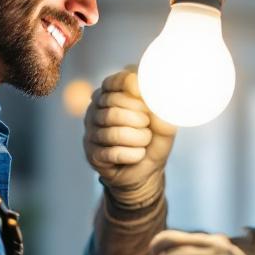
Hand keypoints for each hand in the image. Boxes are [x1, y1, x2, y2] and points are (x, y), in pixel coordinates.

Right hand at [83, 70, 175, 207]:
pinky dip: (133, 155)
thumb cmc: (152, 142)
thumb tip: (157, 102)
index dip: (130, 87)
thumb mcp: (163, 124)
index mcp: (110, 95)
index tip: (145, 97)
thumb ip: (162, 111)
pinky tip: (138, 154)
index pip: (113, 82)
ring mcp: (91, 133)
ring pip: (114, 132)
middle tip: (148, 125)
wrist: (145, 172)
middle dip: (138, 117)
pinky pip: (113, 152)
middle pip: (113, 106)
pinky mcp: (93, 154)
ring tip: (145, 141)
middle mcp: (95, 111)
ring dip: (138, 138)